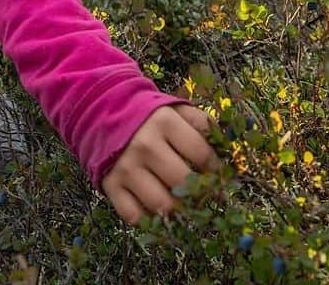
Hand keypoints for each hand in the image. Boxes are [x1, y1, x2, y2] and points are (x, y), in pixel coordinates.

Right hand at [101, 104, 219, 224]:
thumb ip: (202, 123)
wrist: (102, 114)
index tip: (219, 175)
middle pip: (183, 182)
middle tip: (204, 194)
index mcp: (164, 123)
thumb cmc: (148, 116)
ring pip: (162, 204)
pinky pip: (134, 216)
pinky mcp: (111, 185)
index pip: (201, 154)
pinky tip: (157, 209)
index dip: (216, 169)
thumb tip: (226, 145)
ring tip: (184, 204)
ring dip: (178, 209)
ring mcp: (126, 168)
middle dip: (199, 192)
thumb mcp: (175, 109)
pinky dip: (149, 219)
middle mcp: (145, 146)